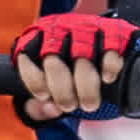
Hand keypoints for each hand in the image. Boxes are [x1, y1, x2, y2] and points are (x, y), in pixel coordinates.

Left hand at [15, 12, 139, 120]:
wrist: (105, 38)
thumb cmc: (71, 64)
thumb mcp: (52, 79)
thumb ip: (40, 101)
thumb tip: (47, 110)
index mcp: (39, 38)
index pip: (26, 57)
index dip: (34, 81)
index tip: (44, 96)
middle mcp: (61, 30)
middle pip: (53, 61)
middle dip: (61, 91)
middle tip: (69, 106)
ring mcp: (87, 29)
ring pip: (82, 57)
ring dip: (86, 88)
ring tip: (89, 104)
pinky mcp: (113, 31)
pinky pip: (110, 50)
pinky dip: (109, 68)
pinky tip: (107, 79)